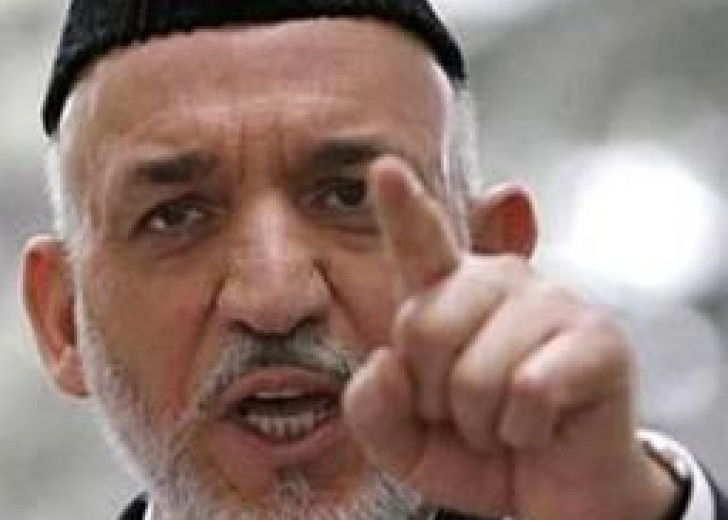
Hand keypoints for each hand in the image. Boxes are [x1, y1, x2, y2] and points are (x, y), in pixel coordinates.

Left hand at [343, 158, 678, 519]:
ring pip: (476, 370)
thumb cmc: (477, 453)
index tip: (382, 168)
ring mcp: (552, 302)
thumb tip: (386, 361)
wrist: (552, 495)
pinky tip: (540, 425)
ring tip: (503, 420)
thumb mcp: (403, 442)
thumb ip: (373, 408)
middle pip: (424, 324)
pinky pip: (529, 390)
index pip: (419, 241)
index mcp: (444, 294)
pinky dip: (522, 430)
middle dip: (433, 394)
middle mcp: (498, 281)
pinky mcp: (599, 339)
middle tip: (464, 412)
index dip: (402, 206)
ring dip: (481, 422)